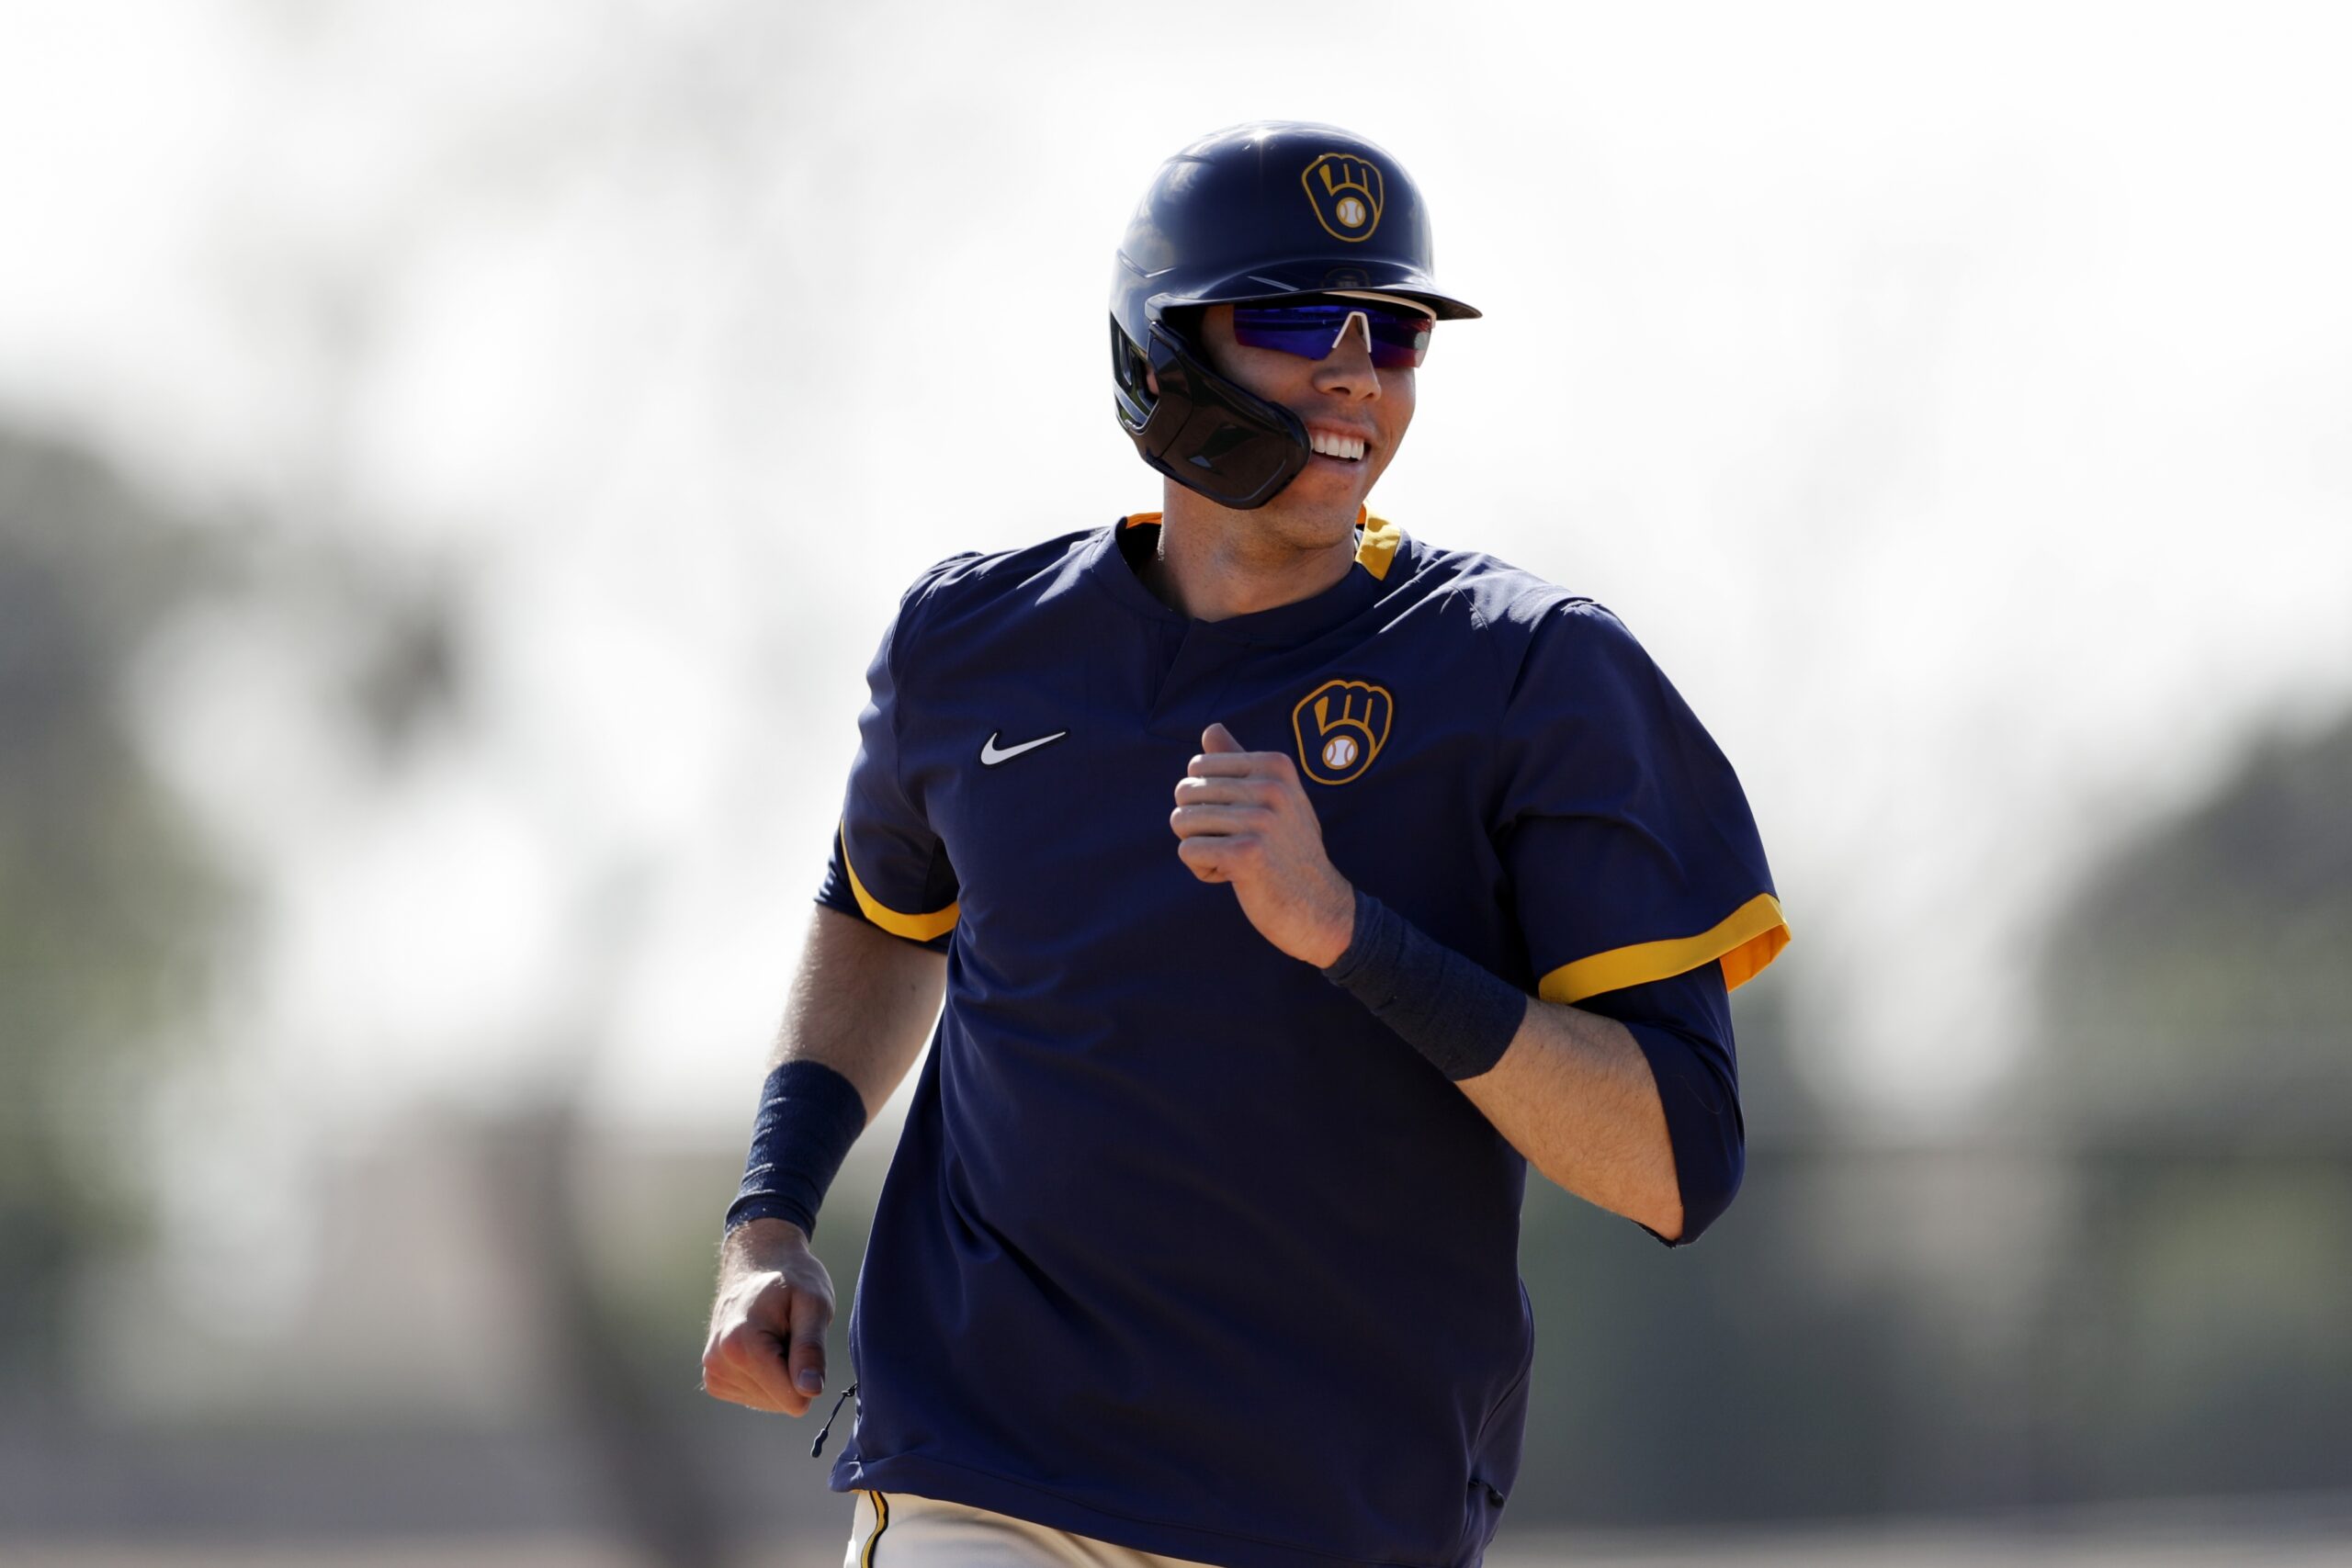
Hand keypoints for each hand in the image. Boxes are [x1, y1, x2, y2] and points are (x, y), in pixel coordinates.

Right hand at [700, 1218, 834, 1414]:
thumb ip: (811, 1349)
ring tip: (775, 1336)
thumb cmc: (791, 1280)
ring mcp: (713, 1373)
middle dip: (793, 1372)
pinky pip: (757, 1398)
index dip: (809, 1371)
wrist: (756, 1265)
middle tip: (788, 1334)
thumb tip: (811, 1391)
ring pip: (770, 1402)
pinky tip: (763, 1346)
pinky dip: (767, 1378)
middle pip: (782, 1402)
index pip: (793, 1398)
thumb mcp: (814, 1304)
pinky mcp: (714, 1380)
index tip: (800, 1337)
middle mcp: (719, 1363)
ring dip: (780, 1373)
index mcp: (742, 1345)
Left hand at [1170, 723, 1355, 966]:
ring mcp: (1260, 820)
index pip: (1198, 766)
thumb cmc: (1288, 851)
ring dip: (1200, 847)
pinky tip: (1234, 876)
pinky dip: (1202, 869)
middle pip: (1185, 792)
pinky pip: (1187, 850)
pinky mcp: (1246, 854)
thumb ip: (1240, 761)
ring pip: (1181, 820)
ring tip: (1235, 859)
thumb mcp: (1275, 798)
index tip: (1239, 821)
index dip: (1207, 799)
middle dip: (1198, 823)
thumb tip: (1210, 729)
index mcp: (1275, 764)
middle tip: (1234, 843)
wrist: (1320, 907)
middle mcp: (1271, 786)